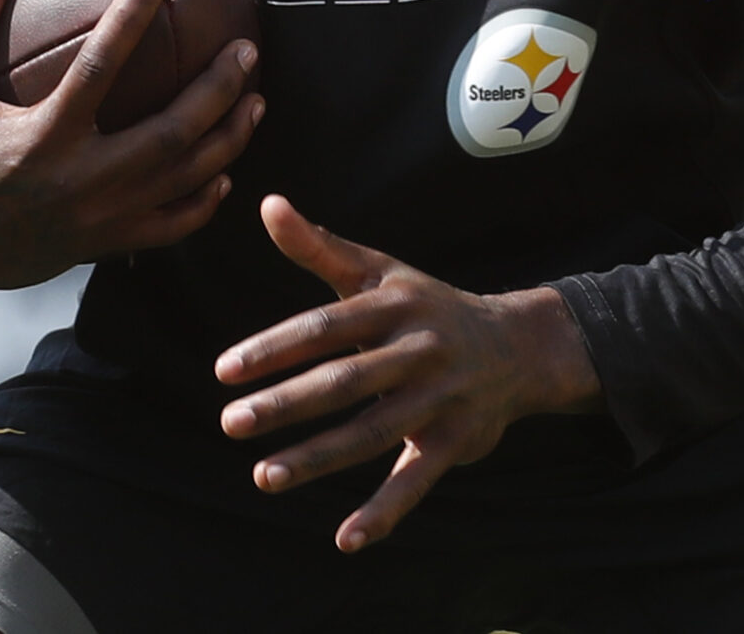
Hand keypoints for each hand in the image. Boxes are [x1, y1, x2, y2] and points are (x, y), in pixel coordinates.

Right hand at [0, 0, 263, 305]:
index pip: (97, 69)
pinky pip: (170, 226)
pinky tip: (225, 173)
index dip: (129, 20)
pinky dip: (203, 201)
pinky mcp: (105, 244)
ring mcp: (100, 219)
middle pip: (170, 134)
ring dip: (227, 139)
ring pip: (183, 180)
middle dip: (217, 92)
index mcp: (41, 138)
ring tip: (256, 101)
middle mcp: (80, 182)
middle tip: (247, 51)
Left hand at [215, 195, 600, 551]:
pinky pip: (416, 480)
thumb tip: (265, 203)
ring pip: (372, 433)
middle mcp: (418, 350)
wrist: (518, 344)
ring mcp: (439, 398)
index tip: (225, 370)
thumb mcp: (380, 272)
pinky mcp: (456, 440)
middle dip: (286, 404)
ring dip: (318, 458)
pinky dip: (383, 513)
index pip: (324, 327)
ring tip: (263, 477)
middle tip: (230, 423)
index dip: (274, 348)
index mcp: (393, 305)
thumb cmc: (427, 305)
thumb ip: (319, 247)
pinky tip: (345, 539)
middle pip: (344, 381)